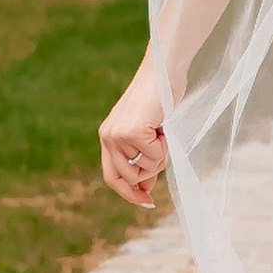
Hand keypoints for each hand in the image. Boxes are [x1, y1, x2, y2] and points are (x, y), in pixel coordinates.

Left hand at [100, 53, 168, 210]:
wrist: (163, 70)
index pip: (112, 177)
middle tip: (162, 145)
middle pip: (131, 177)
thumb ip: (142, 158)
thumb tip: (144, 187)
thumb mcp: (148, 133)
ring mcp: (118, 135)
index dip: (128, 193)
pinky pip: (155, 157)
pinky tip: (162, 126)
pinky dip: (165, 146)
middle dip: (152, 169)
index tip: (146, 202)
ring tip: (161, 132)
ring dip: (160, 156)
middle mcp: (108, 137)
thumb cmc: (159, 98)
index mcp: (108, 137)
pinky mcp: (132, 132)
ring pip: (144, 169)